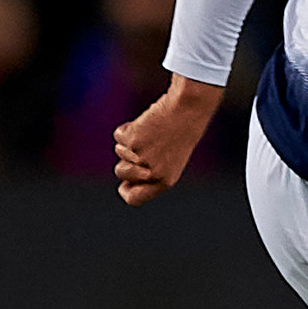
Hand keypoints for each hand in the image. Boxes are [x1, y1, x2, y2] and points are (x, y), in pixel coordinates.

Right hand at [114, 74, 223, 206]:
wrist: (188, 109)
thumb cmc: (182, 131)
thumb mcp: (171, 158)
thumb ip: (150, 171)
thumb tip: (126, 179)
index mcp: (165, 181)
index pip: (135, 199)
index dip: (127, 191)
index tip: (126, 182)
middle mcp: (152, 173)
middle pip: (121, 173)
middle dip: (125, 159)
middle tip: (143, 144)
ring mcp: (140, 157)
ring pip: (119, 152)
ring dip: (129, 141)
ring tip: (152, 131)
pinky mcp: (132, 140)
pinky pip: (119, 135)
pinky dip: (127, 128)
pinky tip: (146, 122)